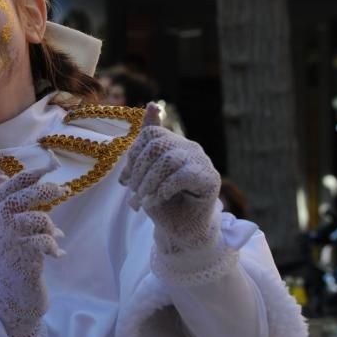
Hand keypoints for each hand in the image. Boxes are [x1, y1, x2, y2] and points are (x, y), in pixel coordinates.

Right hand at [0, 159, 66, 336]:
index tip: (48, 164)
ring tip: (55, 234)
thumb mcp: (8, 229)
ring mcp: (10, 243)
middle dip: (44, 190)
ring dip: (50, 224)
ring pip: (35, 218)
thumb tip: (0, 176)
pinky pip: (42, 241)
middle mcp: (0, 227)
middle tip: (62, 190)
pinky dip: (54, 246)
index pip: (8, 188)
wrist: (13, 296)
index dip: (27, 174)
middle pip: (21, 197)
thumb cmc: (14, 257)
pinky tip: (58, 254)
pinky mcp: (23, 259)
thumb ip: (10, 204)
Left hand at [119, 103, 220, 253]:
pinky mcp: (210, 179)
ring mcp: (202, 162)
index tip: (126, 180)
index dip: (134, 155)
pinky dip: (164, 189)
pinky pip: (182, 175)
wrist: (182, 233)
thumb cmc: (164, 203)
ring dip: (149, 184)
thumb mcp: (146, 173)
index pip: (151, 134)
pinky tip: (157, 201)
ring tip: (141, 202)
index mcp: (175, 144)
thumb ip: (145, 145)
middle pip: (158, 146)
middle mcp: (190, 148)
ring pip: (168, 160)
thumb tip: (152, 103)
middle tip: (132, 196)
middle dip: (139, 172)